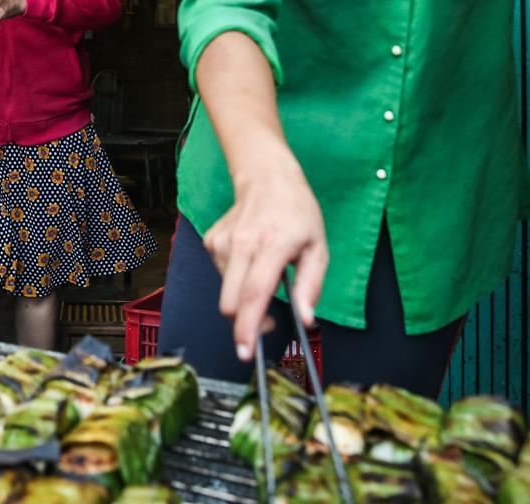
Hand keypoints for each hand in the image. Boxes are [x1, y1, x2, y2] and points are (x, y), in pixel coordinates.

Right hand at [202, 143, 327, 360]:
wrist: (267, 177)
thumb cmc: (297, 213)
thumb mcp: (318, 247)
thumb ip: (311, 285)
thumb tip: (305, 320)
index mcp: (272, 246)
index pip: (254, 293)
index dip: (249, 326)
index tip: (246, 351)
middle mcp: (242, 244)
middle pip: (231, 300)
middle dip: (245, 322)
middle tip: (268, 323)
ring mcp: (222, 242)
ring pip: (226, 291)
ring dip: (243, 297)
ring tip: (264, 275)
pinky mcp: (211, 241)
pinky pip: (222, 275)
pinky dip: (235, 279)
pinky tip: (250, 260)